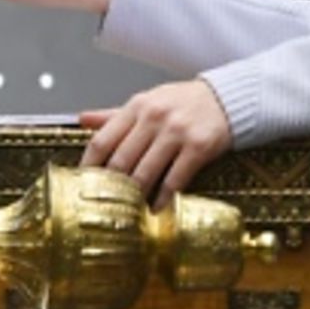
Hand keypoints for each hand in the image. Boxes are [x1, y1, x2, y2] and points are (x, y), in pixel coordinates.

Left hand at [80, 80, 231, 208]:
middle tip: (105, 204)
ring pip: (145, 173)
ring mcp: (177, 132)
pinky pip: (174, 180)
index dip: (89, 166)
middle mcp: (154, 117)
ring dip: (134, 196)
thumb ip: (115, 114)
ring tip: (128, 210)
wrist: (226, 98)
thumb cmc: (183, 102)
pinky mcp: (198, 147)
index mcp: (137, 106)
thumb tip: (83, 119)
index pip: (103, 140)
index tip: (84, 184)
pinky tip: (156, 207)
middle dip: (111, 187)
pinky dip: (162, 198)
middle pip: (121, 161)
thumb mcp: (148, 101)